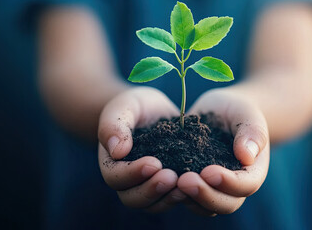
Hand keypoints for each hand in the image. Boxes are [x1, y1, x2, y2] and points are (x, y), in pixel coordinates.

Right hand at [98, 87, 186, 212]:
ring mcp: (149, 186)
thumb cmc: (135, 107)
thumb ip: (114, 125)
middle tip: (171, 177)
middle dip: (152, 190)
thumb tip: (116, 151)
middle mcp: (128, 181)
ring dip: (169, 198)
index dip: (133, 174)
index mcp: (112, 163)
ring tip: (186, 185)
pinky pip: (173, 199)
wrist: (156, 111)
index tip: (153, 163)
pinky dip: (185, 197)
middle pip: (133, 199)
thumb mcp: (124, 107)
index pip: (116, 177)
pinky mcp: (169, 186)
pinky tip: (199, 185)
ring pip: (154, 204)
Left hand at [177, 88, 269, 215]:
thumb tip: (247, 156)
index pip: (246, 185)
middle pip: (226, 204)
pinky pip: (188, 198)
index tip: (209, 172)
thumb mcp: (246, 113)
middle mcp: (235, 185)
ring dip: (190, 198)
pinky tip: (162, 179)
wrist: (218, 111)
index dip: (229, 183)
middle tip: (184, 181)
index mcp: (253, 170)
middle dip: (205, 195)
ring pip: (206, 206)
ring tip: (172, 182)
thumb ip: (252, 132)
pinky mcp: (196, 184)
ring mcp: (214, 188)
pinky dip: (177, 194)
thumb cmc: (237, 110)